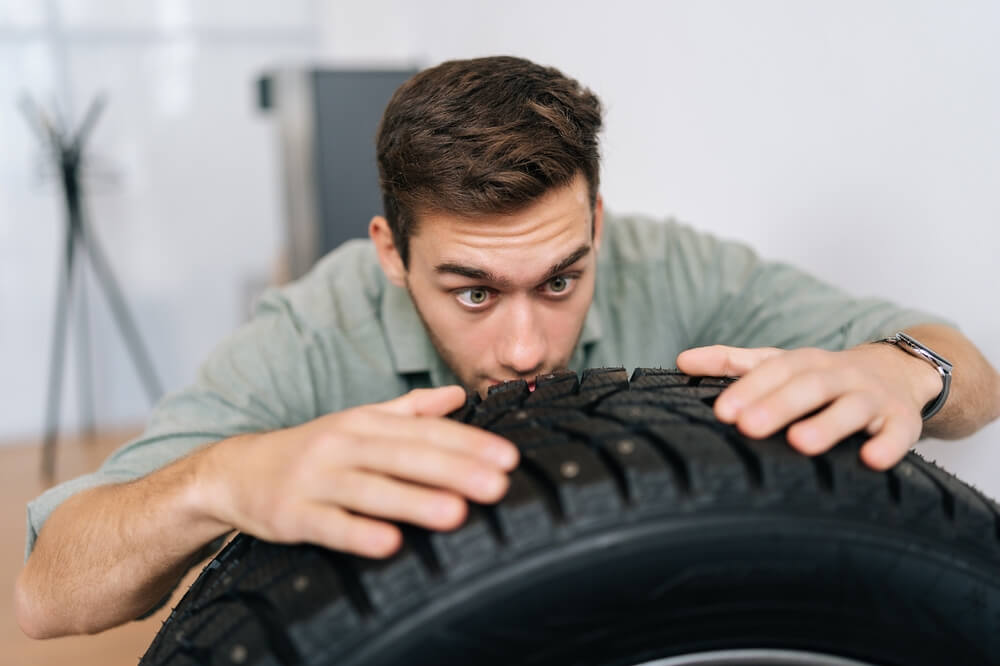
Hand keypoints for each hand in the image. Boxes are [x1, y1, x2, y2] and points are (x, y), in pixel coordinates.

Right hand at [197, 386, 518, 557]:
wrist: (236, 472)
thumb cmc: (311, 449)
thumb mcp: (357, 422)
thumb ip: (409, 410)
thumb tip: (457, 395)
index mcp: (364, 423)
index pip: (425, 431)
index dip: (467, 443)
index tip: (507, 458)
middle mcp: (342, 445)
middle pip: (405, 456)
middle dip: (454, 469)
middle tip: (496, 485)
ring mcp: (316, 480)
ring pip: (371, 489)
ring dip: (414, 501)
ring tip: (456, 513)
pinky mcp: (293, 515)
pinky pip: (329, 525)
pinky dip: (358, 533)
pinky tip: (389, 544)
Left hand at [676, 344, 941, 469]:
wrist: (897, 372)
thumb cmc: (821, 376)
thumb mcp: (779, 363)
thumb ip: (731, 362)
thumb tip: (681, 362)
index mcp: (805, 362)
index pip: (775, 369)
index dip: (749, 388)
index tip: (722, 411)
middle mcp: (839, 375)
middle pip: (809, 386)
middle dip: (778, 405)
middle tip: (748, 427)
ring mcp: (873, 397)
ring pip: (851, 407)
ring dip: (827, 424)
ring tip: (801, 443)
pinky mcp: (902, 421)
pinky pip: (899, 433)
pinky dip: (888, 445)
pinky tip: (871, 460)